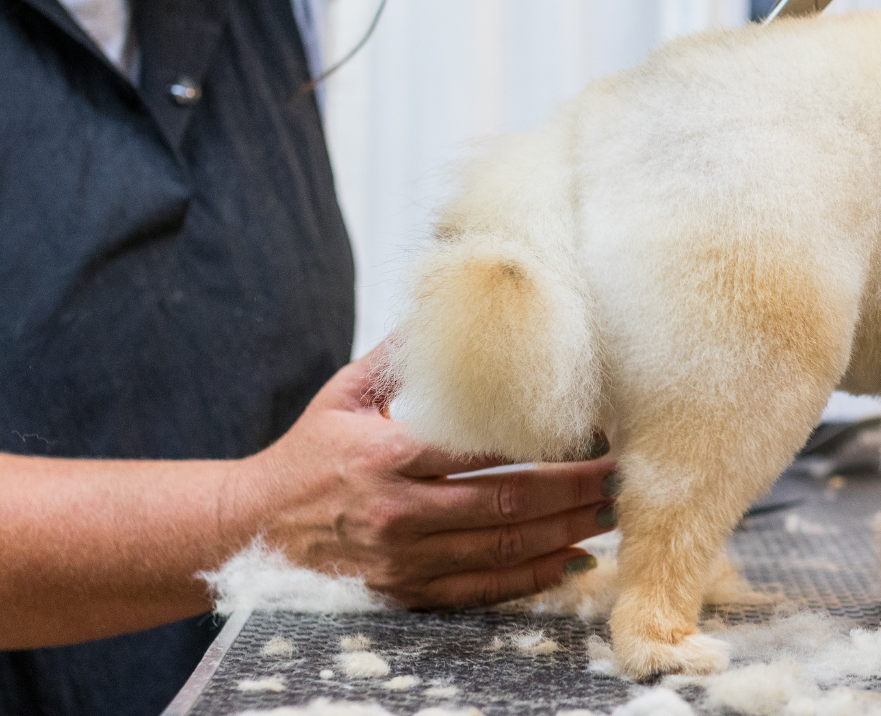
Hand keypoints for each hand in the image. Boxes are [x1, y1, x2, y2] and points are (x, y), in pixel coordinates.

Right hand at [237, 346, 616, 607]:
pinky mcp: (405, 591)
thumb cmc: (306, 454)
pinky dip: (532, 579)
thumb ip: (400, 356)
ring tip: (611, 514)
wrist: (250, 528)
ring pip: (502, 549)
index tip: (594, 434)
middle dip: (574, 490)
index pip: (484, 450)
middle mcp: (398, 511)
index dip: (546, 446)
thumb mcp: (344, 395)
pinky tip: (572, 561)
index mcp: (388, 455)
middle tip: (620, 477)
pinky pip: (481, 590)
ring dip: (565, 532)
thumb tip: (447, 299)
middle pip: (506, 502)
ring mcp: (403, 559)